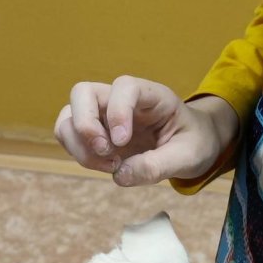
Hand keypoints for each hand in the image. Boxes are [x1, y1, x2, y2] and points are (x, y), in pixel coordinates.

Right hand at [54, 79, 237, 187]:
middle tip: (106, 152)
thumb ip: (157, 166)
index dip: (117, 110)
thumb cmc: (193, 143)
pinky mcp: (96, 132)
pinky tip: (106, 166)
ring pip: (69, 115)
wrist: (192, 145)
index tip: (122, 141)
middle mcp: (122, 99)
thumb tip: (119, 176)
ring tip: (108, 164)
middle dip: (85, 124)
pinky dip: (79, 153)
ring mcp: (104, 114)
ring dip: (78, 143)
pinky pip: (70, 136)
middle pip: (83, 92)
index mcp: (152, 96)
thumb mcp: (188, 157)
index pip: (124, 87)